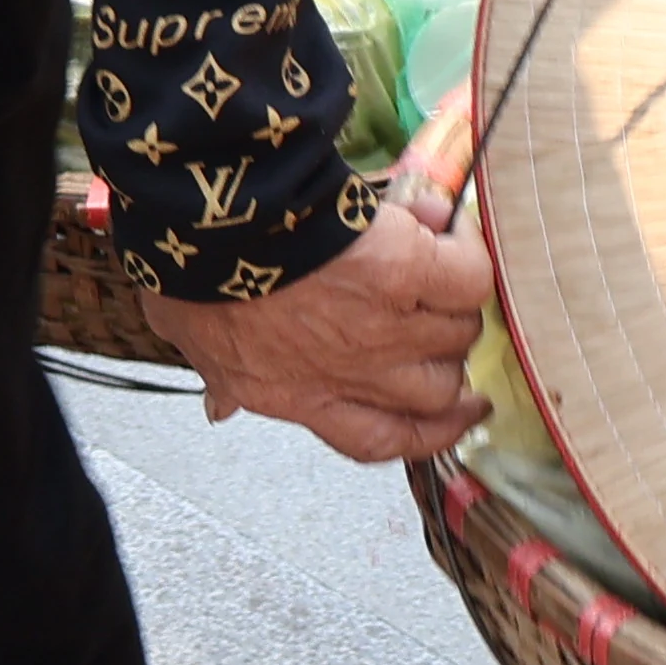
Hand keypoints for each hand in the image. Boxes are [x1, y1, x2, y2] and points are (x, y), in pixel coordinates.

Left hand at [141, 165, 486, 462]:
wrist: (216, 225)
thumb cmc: (196, 280)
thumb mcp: (196, 349)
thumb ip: (220, 381)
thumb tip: (218, 407)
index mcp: (303, 394)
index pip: (380, 438)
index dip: (429, 434)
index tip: (456, 418)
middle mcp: (357, 371)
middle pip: (436, 392)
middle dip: (449, 367)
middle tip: (455, 342)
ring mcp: (389, 325)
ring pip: (460, 333)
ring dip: (456, 305)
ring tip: (445, 270)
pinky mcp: (409, 271)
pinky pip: (469, 277)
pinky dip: (469, 255)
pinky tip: (454, 234)